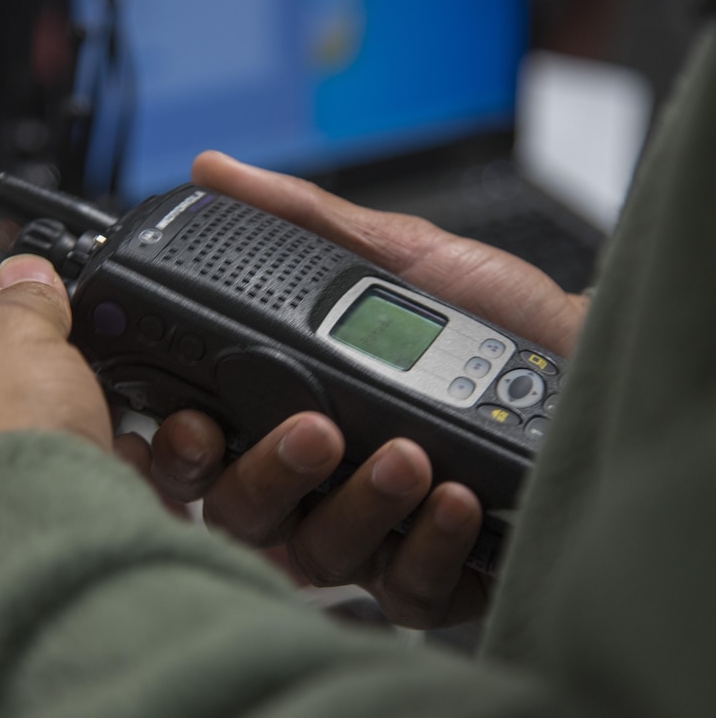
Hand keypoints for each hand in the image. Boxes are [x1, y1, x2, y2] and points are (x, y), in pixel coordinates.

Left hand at [0, 255, 111, 597]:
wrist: (30, 560)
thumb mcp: (20, 338)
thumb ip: (24, 302)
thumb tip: (28, 278)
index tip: (29, 324)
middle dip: (9, 397)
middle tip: (54, 382)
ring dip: (25, 453)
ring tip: (76, 437)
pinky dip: (31, 505)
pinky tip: (71, 486)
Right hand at [146, 151, 590, 627]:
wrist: (588, 357)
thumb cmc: (491, 314)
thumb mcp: (394, 254)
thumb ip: (297, 219)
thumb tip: (213, 172)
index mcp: (288, 412)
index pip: (202, 454)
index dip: (177, 452)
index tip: (190, 423)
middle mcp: (318, 481)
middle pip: (242, 515)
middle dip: (265, 476)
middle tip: (315, 430)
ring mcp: (374, 533)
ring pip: (318, 556)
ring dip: (356, 506)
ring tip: (408, 453)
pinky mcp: (435, 576)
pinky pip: (404, 591)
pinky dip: (423, 547)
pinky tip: (453, 498)